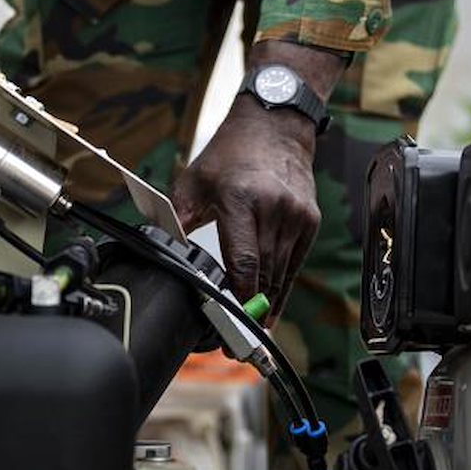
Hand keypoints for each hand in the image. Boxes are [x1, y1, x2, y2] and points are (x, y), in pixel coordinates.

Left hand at [171, 97, 320, 323]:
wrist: (276, 126)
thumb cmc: (231, 154)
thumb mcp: (195, 181)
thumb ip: (176, 219)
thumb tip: (160, 253)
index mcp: (243, 199)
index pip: (243, 261)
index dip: (238, 298)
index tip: (229, 324)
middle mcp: (275, 209)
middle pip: (263, 275)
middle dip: (249, 312)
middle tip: (232, 343)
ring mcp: (297, 216)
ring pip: (280, 275)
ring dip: (265, 304)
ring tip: (250, 333)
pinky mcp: (310, 221)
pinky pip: (294, 264)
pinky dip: (281, 288)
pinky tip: (270, 308)